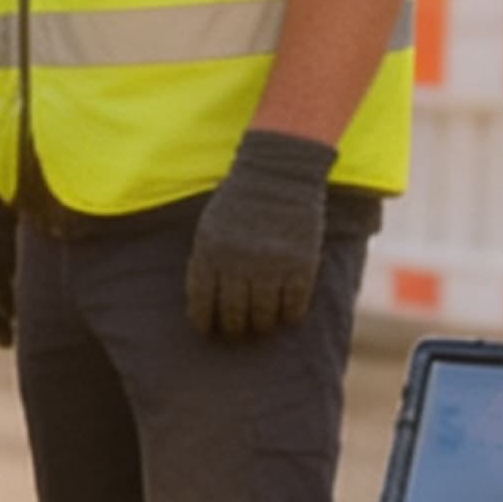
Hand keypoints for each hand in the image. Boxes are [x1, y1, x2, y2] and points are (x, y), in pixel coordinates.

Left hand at [182, 130, 335, 336]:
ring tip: (261, 324)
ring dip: (261, 325)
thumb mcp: (209, 226)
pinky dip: (290, 315)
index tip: (207, 329)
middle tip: (237, 330)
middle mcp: (239, 263)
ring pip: (264, 315)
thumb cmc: (239, 200)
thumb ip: (205, 261)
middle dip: (234, 327)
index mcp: (211, 253)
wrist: (279, 172)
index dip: (204, 321)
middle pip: (234, 314)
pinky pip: (294, 304)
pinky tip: (286, 315)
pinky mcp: (301, 264)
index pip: (203, 303)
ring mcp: (271, 265)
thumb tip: (202, 303)